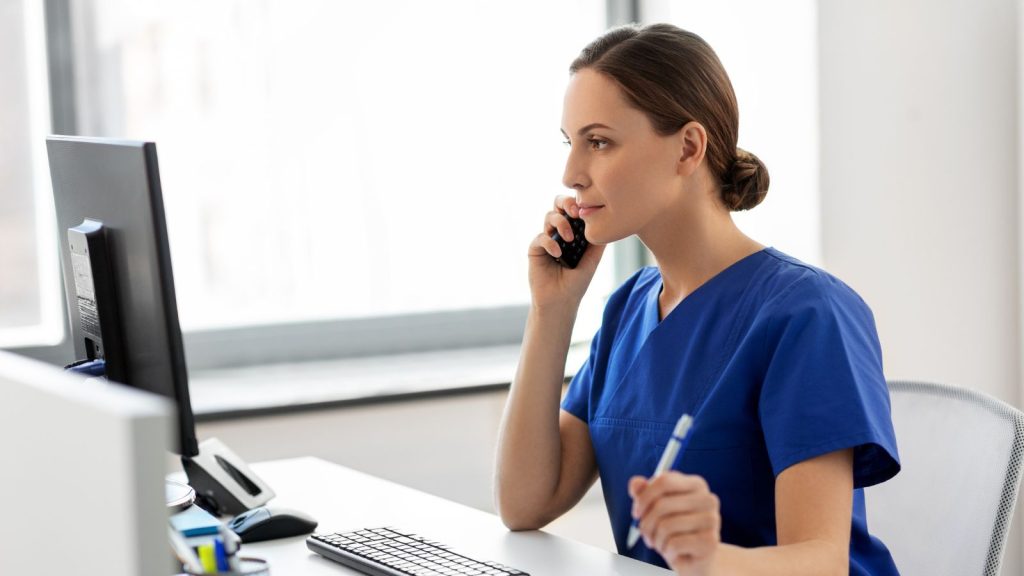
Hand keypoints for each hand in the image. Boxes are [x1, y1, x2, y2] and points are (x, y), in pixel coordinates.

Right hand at [528, 195, 605, 309]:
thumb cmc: (577, 283)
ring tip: (569, 239)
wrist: (561, 301)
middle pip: (558, 205)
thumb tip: (609, 221)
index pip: (573, 209)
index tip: (584, 210)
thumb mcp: (592, 260)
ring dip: (560, 223)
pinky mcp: (535, 249)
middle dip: (565, 203)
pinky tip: (558, 254)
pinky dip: (549, 242)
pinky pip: (540, 237)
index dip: (577, 203)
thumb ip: (598, 241)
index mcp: (573, 231)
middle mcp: (559, 232)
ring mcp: (547, 239)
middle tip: (574, 213)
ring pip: (548, 217)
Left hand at [629, 472, 720, 575]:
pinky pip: (674, 543)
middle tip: (646, 534)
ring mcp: (712, 520)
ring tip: (660, 544)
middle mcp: (708, 499)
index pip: (664, 481)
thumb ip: (643, 493)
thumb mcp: (655, 509)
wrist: (694, 559)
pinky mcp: (710, 541)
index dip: (644, 498)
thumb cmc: (673, 530)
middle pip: (662, 504)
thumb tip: (635, 483)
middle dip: (646, 523)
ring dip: (656, 539)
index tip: (636, 513)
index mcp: (696, 484)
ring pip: (666, 526)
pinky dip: (667, 551)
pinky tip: (672, 552)